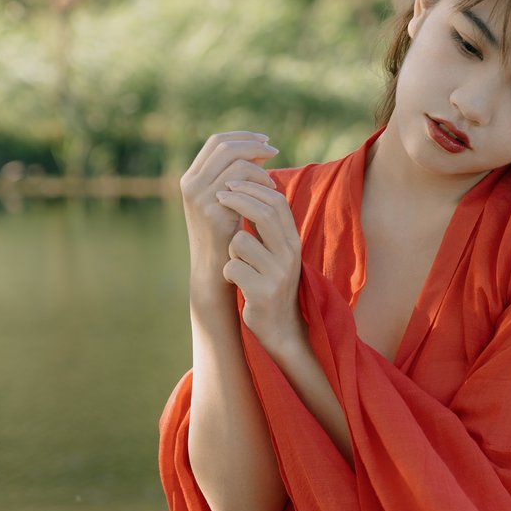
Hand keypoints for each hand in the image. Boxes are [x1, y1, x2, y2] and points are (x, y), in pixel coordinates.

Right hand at [180, 131, 278, 286]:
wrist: (213, 269)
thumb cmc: (224, 235)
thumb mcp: (228, 200)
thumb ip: (238, 176)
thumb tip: (262, 150)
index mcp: (191, 178)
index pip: (216, 142)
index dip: (242, 136)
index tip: (264, 140)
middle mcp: (190, 184)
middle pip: (224, 146)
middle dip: (253, 144)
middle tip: (274, 150)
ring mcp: (199, 197)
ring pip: (236, 162)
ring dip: (260, 167)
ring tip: (272, 181)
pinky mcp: (213, 210)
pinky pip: (242, 182)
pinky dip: (260, 181)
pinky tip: (271, 191)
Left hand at [215, 170, 305, 357]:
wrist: (280, 327)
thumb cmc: (270, 282)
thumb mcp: (276, 252)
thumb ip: (268, 226)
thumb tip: (249, 188)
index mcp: (293, 242)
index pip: (277, 202)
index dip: (253, 188)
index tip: (231, 183)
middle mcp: (290, 255)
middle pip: (264, 213)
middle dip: (237, 200)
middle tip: (218, 196)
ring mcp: (277, 274)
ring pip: (240, 241)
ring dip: (230, 249)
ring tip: (236, 263)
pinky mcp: (262, 292)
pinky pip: (232, 267)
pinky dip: (227, 272)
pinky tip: (235, 282)